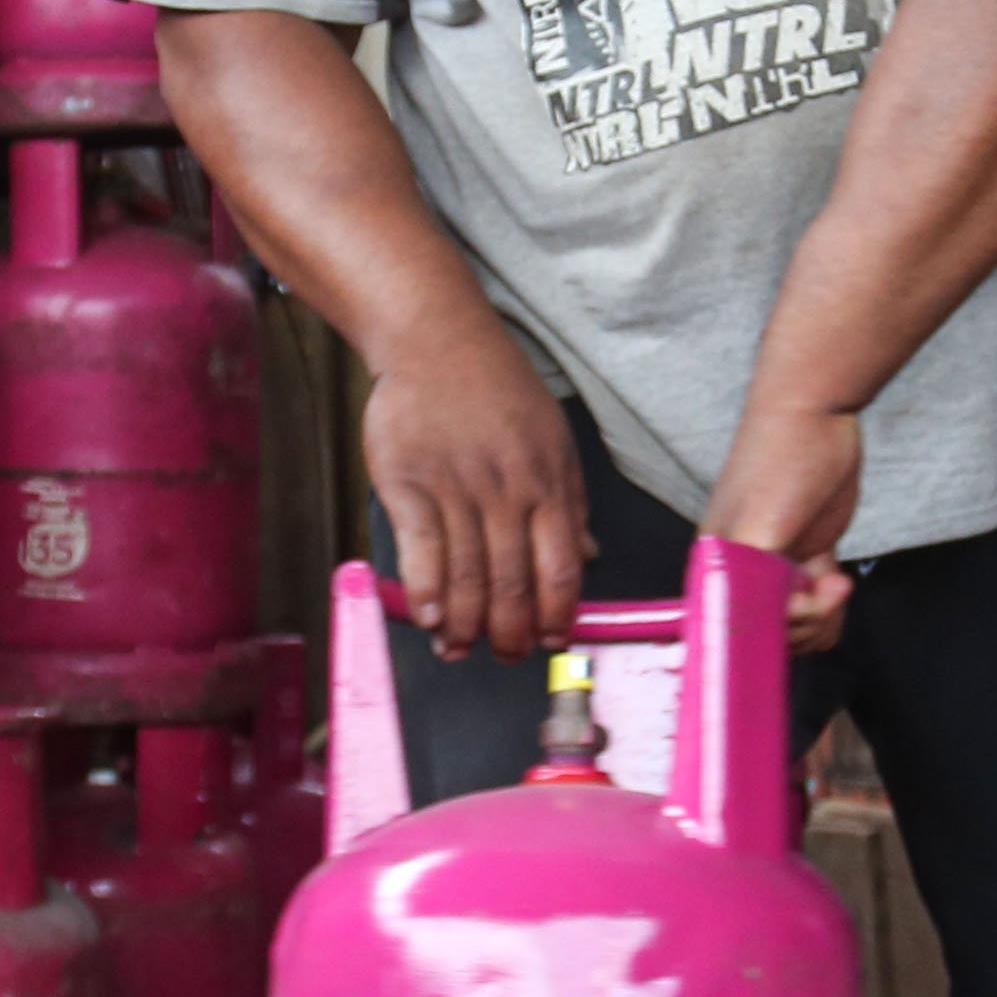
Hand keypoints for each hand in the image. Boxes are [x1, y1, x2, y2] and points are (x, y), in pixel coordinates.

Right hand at [365, 327, 588, 659]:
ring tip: (459, 648)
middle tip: (503, 655)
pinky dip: (424, 591)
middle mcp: (506, 491)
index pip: (561, 568)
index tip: (551, 642)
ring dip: (464, 624)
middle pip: (513, 583)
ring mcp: (456, 487)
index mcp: (548, 484)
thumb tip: (589, 559)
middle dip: (510, 634)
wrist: (437, 341)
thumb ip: (570, 504)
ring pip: (466, 575)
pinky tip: (426, 617)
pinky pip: (421, 548)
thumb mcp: (554, 442)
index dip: (557, 615)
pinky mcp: (408, 481)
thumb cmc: (499, 394)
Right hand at [703, 395, 864, 653]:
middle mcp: (741, 573)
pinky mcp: (807, 557)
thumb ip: (749, 581)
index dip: (767, 636)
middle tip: (828, 590)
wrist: (817, 415)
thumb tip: (756, 626)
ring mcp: (776, 566)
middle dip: (804, 624)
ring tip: (837, 584)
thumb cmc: (777, 461)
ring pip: (798, 624)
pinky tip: (838, 576)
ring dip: (822, 617)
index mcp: (716, 568)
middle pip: (770, 634)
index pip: (732, 630)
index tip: (798, 613)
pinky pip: (817, 605)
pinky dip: (831, 605)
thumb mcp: (756, 527)